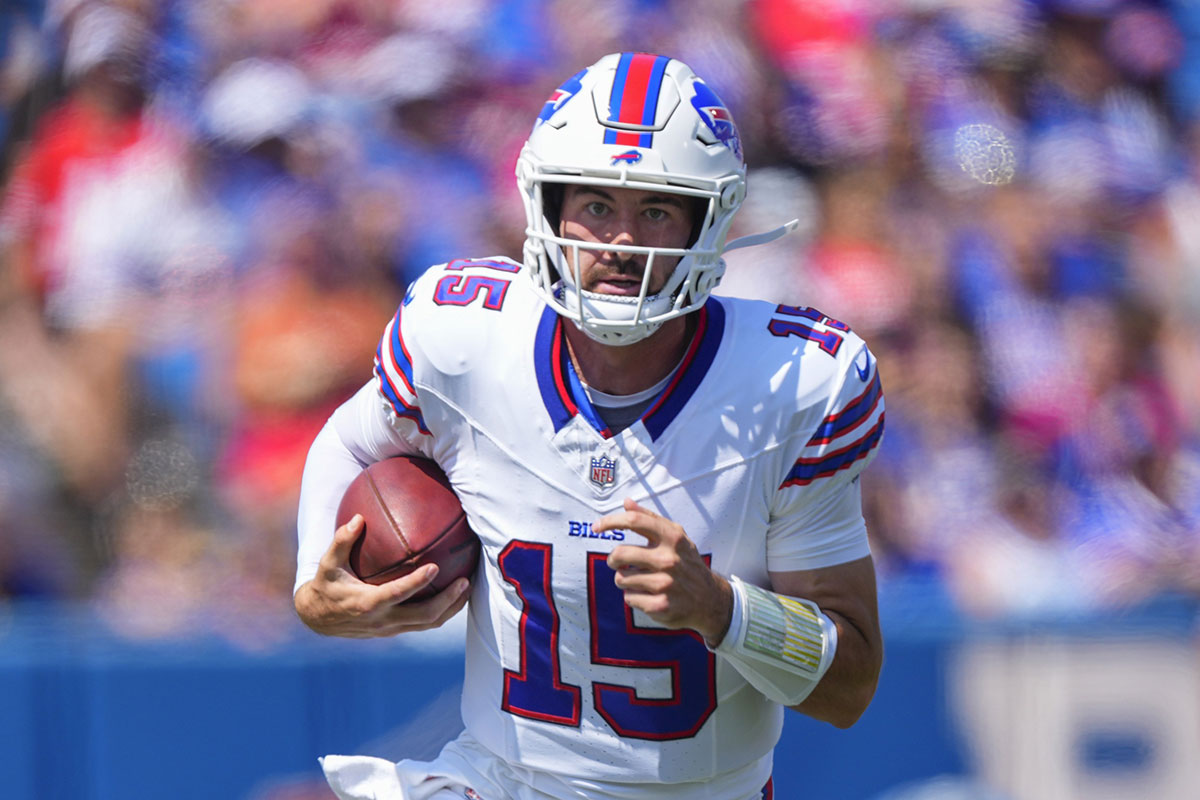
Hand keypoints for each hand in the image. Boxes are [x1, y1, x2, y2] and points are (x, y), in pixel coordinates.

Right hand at [294, 514, 470, 637]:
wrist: (318, 619)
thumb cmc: (326, 585)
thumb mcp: (327, 563)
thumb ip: (341, 541)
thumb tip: (359, 517)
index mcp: (366, 603)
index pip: (397, 594)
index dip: (416, 583)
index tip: (434, 566)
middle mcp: (382, 620)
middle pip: (423, 616)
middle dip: (447, 600)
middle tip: (465, 580)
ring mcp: (391, 629)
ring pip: (428, 623)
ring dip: (451, 608)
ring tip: (468, 587)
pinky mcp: (396, 630)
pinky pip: (424, 623)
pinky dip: (443, 611)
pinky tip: (455, 594)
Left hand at [595, 498, 732, 644]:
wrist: (710, 599)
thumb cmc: (686, 562)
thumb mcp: (676, 536)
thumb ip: (650, 519)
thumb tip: (626, 502)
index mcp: (673, 537)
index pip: (635, 521)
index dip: (611, 521)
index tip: (596, 527)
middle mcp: (669, 559)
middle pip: (620, 554)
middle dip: (613, 559)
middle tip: (617, 562)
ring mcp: (665, 584)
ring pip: (621, 579)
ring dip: (624, 580)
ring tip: (639, 580)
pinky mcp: (660, 605)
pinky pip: (628, 598)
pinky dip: (633, 597)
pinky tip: (648, 595)